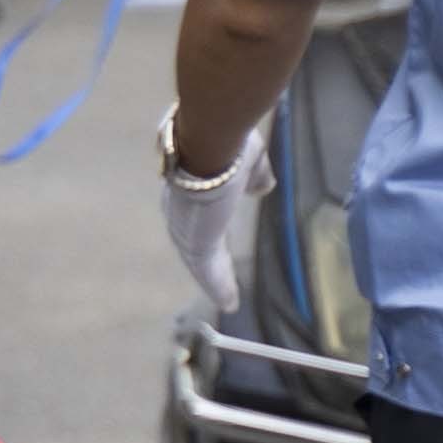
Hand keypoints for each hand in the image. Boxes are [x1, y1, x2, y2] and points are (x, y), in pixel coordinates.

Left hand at [156, 112, 269, 327]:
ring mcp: (185, 227)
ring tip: (226, 298)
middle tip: (217, 277)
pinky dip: (218, 287)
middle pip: (192, 239)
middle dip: (205, 257)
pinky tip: (229, 302)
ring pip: (199, 259)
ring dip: (213, 279)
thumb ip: (254, 175)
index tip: (215, 233)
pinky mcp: (196, 244)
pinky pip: (208, 272)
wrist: (213, 141)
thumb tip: (263, 187)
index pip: (195, 210)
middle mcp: (179, 208)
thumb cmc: (229, 140)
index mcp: (188, 184)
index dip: (207, 223)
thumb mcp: (248, 158)